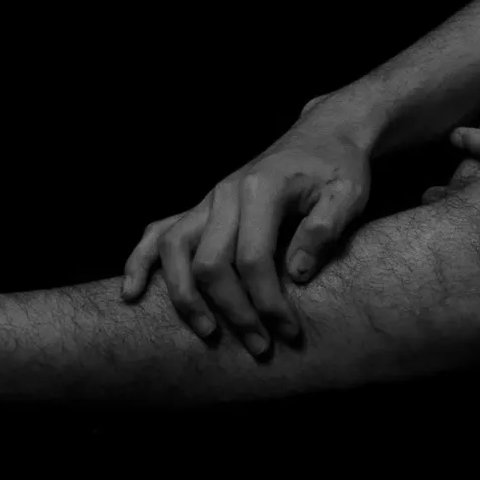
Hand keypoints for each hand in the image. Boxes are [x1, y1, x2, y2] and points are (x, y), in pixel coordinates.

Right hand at [120, 100, 372, 358]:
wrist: (323, 133)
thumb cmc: (338, 167)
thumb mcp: (348, 194)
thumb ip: (324, 229)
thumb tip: (295, 273)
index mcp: (262, 189)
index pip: (253, 259)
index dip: (268, 303)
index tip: (289, 332)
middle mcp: (226, 193)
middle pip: (211, 263)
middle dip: (233, 312)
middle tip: (260, 346)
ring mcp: (209, 200)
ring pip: (175, 250)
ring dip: (186, 297)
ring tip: (207, 333)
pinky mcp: (202, 207)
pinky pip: (159, 232)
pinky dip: (140, 261)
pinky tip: (132, 292)